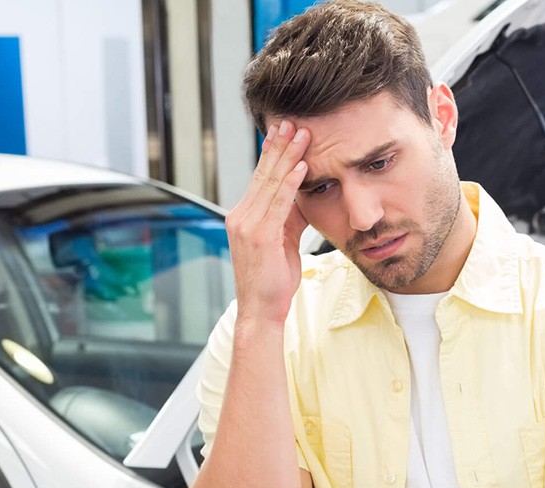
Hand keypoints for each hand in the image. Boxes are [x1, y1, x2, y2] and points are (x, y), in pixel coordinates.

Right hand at [225, 120, 311, 324]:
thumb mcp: (284, 241)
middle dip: (280, 146)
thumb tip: (303, 194)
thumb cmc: (273, 279)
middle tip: (293, 120)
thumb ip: (290, 216)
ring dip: (288, 156)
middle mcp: (241, 215)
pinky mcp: (260, 235)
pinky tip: (302, 166)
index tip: (284, 130)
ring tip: (302, 134)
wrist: (261, 309)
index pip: (261, 177)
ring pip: (271, 182)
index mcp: (245, 215)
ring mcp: (248, 224)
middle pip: (264, 173)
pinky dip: (291, 182)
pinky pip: (278, 203)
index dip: (273, 152)